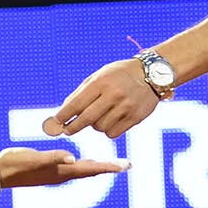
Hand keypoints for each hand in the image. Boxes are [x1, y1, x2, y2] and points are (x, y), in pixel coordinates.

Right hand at [0, 145, 130, 186]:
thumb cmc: (14, 164)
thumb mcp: (34, 158)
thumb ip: (53, 157)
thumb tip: (72, 158)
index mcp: (62, 171)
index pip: (91, 169)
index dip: (109, 167)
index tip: (126, 165)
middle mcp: (62, 174)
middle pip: (91, 171)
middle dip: (109, 167)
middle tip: (127, 164)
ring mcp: (55, 173)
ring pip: (83, 170)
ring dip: (99, 167)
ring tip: (112, 164)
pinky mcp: (48, 169)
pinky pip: (72, 167)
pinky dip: (84, 164)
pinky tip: (84, 162)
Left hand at [48, 57, 168, 139]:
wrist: (152, 74)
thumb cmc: (119, 74)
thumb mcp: (99, 76)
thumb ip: (81, 93)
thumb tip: (63, 112)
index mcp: (101, 82)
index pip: (76, 103)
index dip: (63, 116)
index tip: (55, 123)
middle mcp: (113, 94)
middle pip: (86, 119)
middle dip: (73, 127)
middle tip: (68, 130)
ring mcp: (126, 107)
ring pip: (100, 128)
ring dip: (95, 126)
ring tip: (100, 116)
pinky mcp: (135, 117)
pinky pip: (113, 133)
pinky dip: (108, 130)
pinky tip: (111, 120)